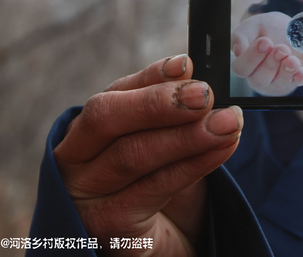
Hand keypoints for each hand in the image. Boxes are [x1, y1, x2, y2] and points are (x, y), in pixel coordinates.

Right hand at [54, 55, 242, 255]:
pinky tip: (223, 149)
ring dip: (187, 134)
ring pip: (133, 153)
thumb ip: (171, 113)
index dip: (150, 77)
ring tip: (228, 122)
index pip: (114, 94)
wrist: (166, 248)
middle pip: (107, 117)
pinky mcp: (108, 226)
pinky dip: (193, 165)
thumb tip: (190, 71)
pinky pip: (154, 188)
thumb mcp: (167, 145)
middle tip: (206, 94)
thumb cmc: (163, 191)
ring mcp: (85, 196)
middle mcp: (74, 160)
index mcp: (86, 133)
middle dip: (160, 102)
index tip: (187, 64)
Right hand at [231, 12, 302, 95]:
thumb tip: (238, 51)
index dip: (252, 57)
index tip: (265, 42)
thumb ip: (241, 35)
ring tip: (292, 58)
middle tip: (281, 48)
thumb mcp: (253, 25)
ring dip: (286, 71)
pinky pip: (296, 84)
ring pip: (278, 83)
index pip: (242, 68)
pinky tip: (302, 71)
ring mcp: (276, 82)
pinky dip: (300, 78)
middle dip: (271, 64)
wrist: (290, 28)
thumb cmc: (267, 27)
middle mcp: (258, 76)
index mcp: (245, 64)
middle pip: (259, 79)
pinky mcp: (294, 80)